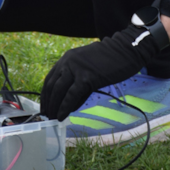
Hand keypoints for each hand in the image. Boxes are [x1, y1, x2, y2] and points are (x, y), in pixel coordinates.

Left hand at [41, 8, 169, 121]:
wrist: (125, 50)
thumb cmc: (110, 60)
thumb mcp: (88, 67)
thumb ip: (78, 80)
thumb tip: (70, 102)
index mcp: (67, 58)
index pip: (50, 78)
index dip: (46, 94)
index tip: (45, 106)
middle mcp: (68, 62)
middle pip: (51, 85)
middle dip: (47, 103)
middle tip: (46, 116)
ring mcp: (76, 69)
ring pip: (58, 91)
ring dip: (54, 107)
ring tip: (52, 118)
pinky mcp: (86, 77)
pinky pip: (71, 95)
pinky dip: (65, 107)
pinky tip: (62, 116)